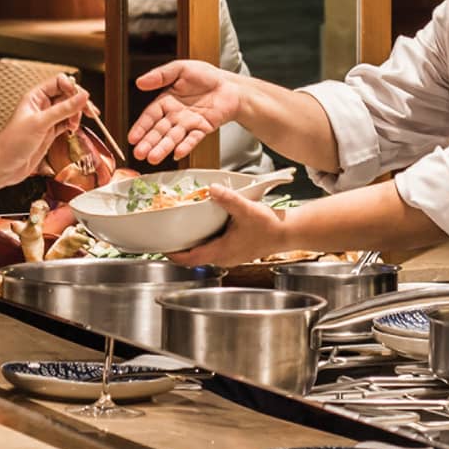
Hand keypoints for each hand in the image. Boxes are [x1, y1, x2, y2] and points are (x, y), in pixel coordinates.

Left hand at [0, 74, 89, 185]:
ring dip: (76, 114)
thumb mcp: (40, 123)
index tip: (81, 98)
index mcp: (35, 97)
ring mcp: (46, 119)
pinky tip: (73, 129)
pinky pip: (66, 122)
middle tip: (88, 111)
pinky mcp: (50, 132)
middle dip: (78, 102)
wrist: (4, 166)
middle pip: (67, 95)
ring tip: (76, 124)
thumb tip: (82, 97)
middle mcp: (41, 106)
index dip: (72, 88)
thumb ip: (63, 109)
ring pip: (68, 109)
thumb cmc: (12, 143)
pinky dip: (73, 124)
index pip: (59, 82)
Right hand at [128, 60, 242, 164]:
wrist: (230, 85)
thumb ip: (161, 75)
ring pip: (173, 138)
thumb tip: (139, 81)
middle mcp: (175, 115)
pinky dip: (186, 146)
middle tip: (139, 154)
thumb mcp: (180, 69)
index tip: (132, 138)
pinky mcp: (202, 129)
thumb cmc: (205, 76)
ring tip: (153, 159)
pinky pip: (193, 139)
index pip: (150, 116)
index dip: (141, 127)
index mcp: (166, 101)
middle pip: (159, 131)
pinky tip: (178, 153)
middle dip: (148, 143)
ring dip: (163, 148)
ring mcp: (188, 124)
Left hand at [168, 185, 285, 268]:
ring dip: (191, 243)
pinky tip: (203, 225)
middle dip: (179, 247)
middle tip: (166, 232)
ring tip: (180, 228)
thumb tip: (212, 189)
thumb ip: (228, 199)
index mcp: (222, 252)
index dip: (173, 254)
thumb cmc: (270, 226)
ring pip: (203, 252)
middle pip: (193, 257)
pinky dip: (204, 239)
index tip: (160, 246)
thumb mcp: (247, 210)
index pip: (190, 259)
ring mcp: (230, 255)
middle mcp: (224, 257)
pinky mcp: (235, 250)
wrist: (288, 232)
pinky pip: (213, 247)